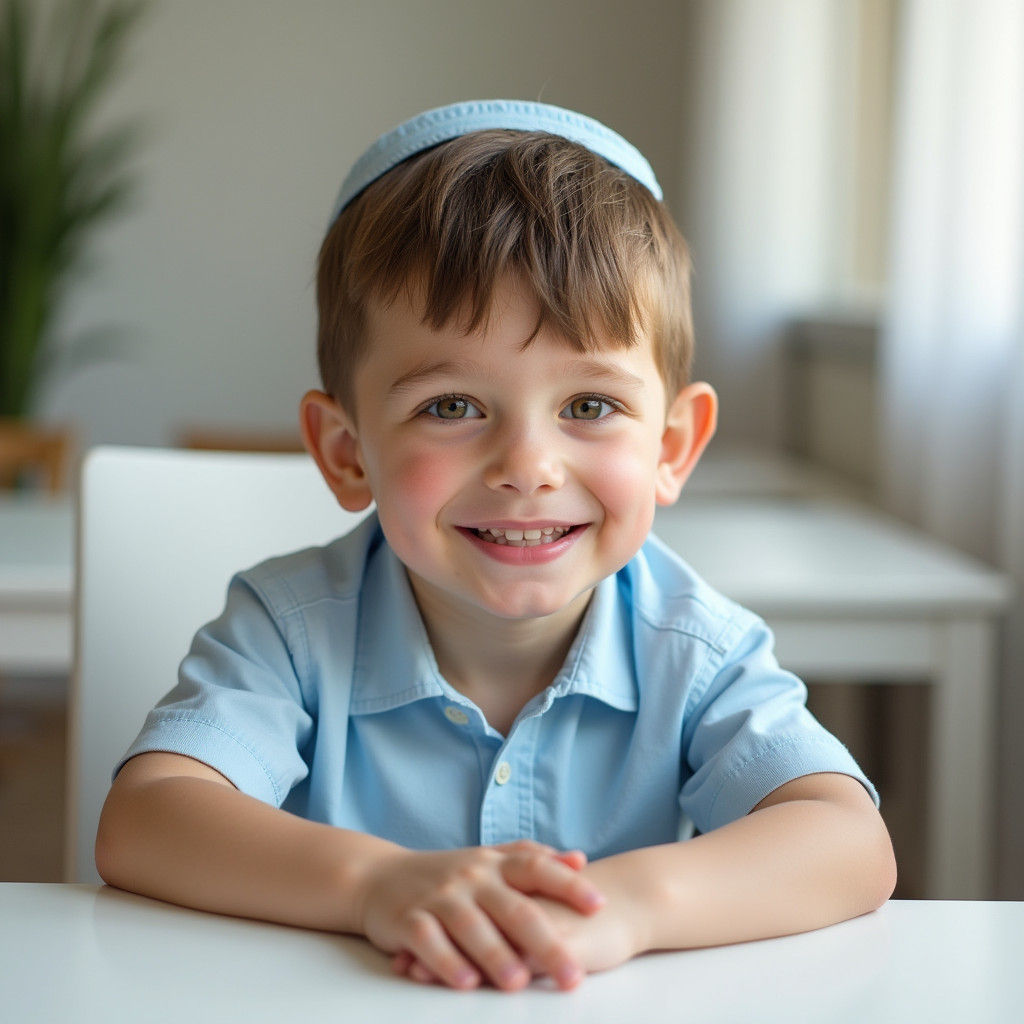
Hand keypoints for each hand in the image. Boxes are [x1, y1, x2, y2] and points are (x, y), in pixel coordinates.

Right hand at [395, 859, 647, 985]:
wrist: (378, 877)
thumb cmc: (446, 874)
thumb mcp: (488, 859)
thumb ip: (532, 858)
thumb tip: (580, 860)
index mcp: (494, 863)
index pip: (536, 867)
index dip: (567, 884)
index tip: (599, 905)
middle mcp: (470, 876)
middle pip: (512, 907)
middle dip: (545, 942)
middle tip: (572, 974)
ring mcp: (439, 897)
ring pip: (472, 926)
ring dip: (496, 956)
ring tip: (519, 983)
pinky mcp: (409, 920)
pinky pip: (429, 940)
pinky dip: (447, 961)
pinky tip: (466, 982)